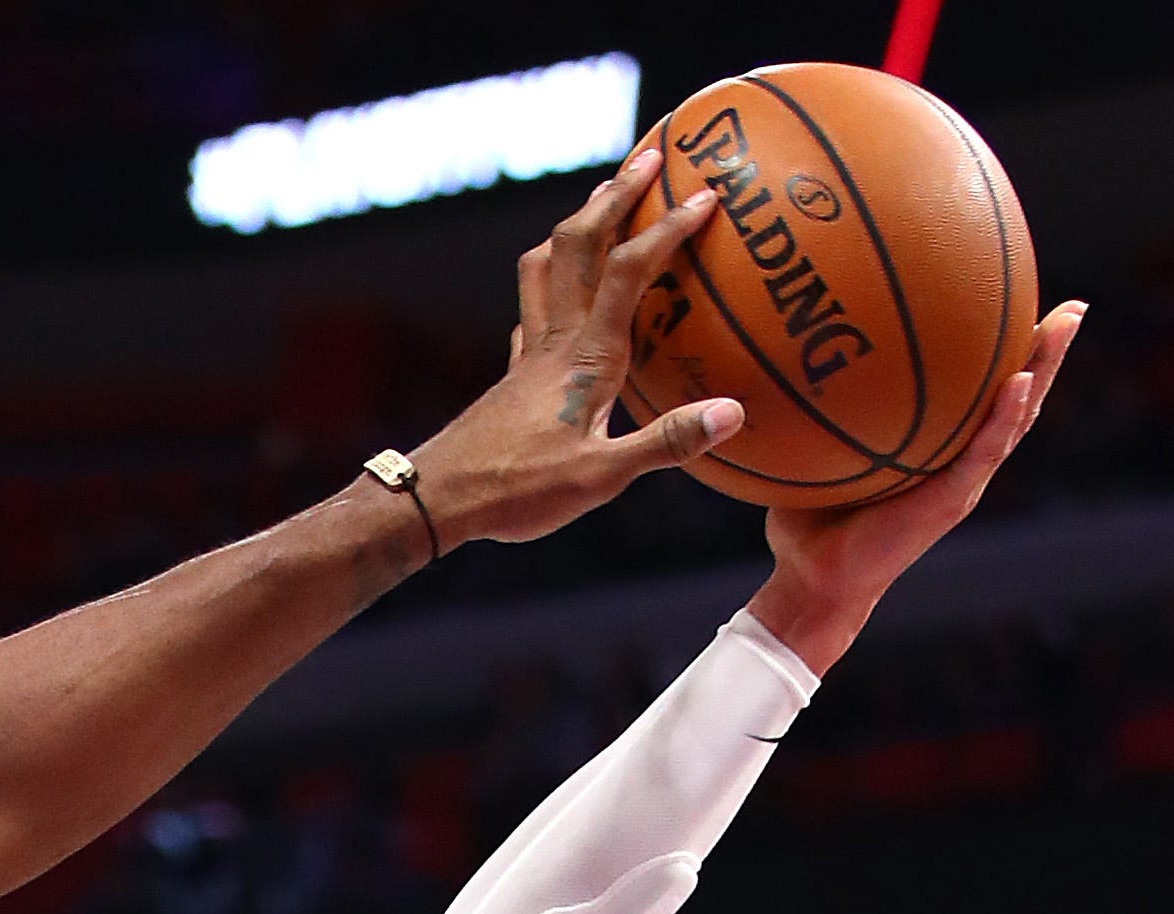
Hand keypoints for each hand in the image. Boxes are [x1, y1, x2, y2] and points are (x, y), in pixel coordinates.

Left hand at [402, 147, 742, 551]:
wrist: (440, 499)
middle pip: (580, 244)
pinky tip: (558, 285)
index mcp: (586, 357)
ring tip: (604, 195)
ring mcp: (529, 352)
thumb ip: (666, 443)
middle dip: (618, 195)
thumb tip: (733, 413)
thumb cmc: (518, 492)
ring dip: (579, 222)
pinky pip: (533, 305)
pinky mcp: (513, 372)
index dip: (668, 228)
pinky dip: (552, 276)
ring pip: (547, 264)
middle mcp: (554, 340)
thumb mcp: (601, 476)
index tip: (707, 193)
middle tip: (653, 155)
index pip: (630, 271)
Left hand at [749, 300, 1087, 674]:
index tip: (1025, 304)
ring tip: (1067, 325)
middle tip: (1074, 306)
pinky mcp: (951, 501)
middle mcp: (960, 463)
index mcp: (939, 452)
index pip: (980, 395)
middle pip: (1016, 398)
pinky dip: (1004, 418)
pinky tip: (1018, 382)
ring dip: (1043, 370)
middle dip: (1046, 352)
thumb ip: (820, 413)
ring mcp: (963, 482)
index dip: (1006, 355)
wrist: (814, 582)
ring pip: (1017, 418)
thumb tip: (788, 356)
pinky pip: (983, 452)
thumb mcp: (817, 455)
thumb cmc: (810, 522)